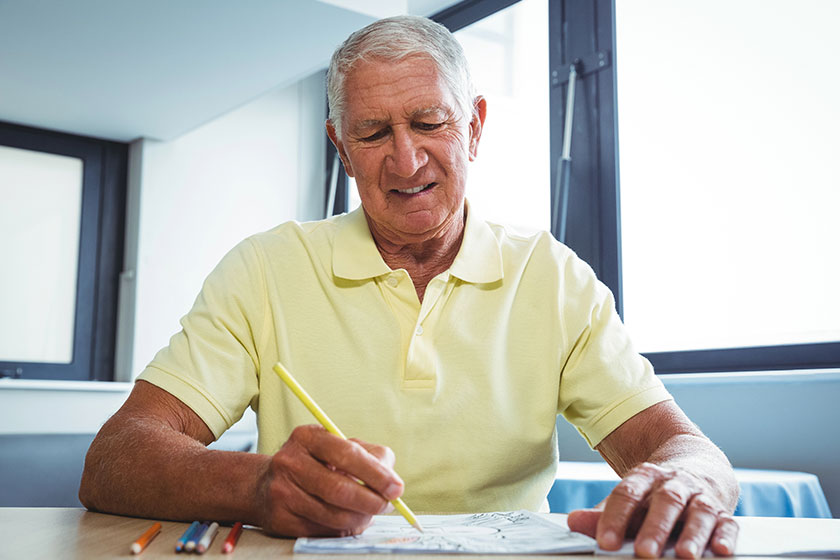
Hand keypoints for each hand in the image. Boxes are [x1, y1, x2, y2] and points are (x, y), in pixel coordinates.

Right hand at [255, 425, 402, 536]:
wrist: (266, 484)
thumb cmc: (315, 464)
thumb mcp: (338, 447)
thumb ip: (370, 457)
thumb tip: (392, 482)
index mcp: (307, 437)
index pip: (347, 454)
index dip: (376, 473)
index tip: (396, 488)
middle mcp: (290, 462)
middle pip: (339, 488)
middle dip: (371, 501)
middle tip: (386, 505)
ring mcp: (281, 491)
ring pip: (332, 515)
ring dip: (359, 519)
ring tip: (367, 514)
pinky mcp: (279, 518)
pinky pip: (321, 530)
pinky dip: (341, 529)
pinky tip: (346, 521)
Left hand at [567, 462, 738, 557]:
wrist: (696, 467)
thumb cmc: (654, 495)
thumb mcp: (629, 499)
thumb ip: (604, 514)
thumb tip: (573, 522)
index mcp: (645, 477)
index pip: (627, 493)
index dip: (615, 518)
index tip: (605, 542)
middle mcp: (674, 484)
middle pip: (665, 501)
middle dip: (655, 528)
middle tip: (644, 552)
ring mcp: (700, 496)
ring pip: (699, 511)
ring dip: (693, 534)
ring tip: (685, 555)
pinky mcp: (723, 512)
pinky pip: (728, 523)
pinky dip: (725, 537)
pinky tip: (721, 551)